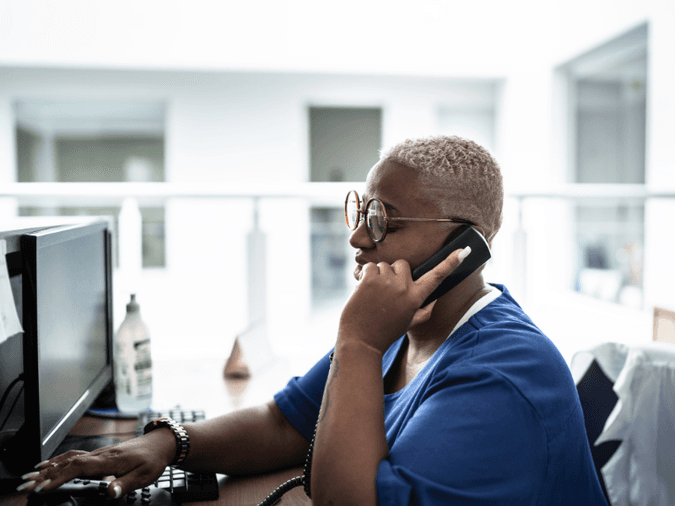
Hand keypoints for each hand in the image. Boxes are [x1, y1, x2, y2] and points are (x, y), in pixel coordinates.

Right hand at [16, 429, 175, 497]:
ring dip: (49, 467)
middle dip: (45, 474)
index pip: (78, 468)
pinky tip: (49, 465)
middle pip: (67, 463)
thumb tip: (110, 491)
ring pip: (68, 459)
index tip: (44, 487)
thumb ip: (125, 484)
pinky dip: (59, 461)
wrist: (160, 444)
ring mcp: (99, 454)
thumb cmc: (152, 459)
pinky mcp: (99, 455)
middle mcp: (100, 455)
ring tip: (30, 477)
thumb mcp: (144, 475)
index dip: (60, 478)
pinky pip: (75, 457)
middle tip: (26, 485)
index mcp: (109, 461)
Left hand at [338, 247, 468, 354]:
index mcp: (416, 298)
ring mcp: (387, 282)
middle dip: (395, 273)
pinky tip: (363, 291)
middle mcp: (404, 288)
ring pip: (384, 265)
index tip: (464, 250)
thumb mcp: (409, 323)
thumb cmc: (385, 332)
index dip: (451, 262)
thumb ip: (424, 310)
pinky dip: (365, 275)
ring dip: (378, 275)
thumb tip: (434, 298)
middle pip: (403, 264)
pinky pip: (370, 266)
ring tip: (373, 295)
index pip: (437, 276)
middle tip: (386, 291)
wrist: (361, 341)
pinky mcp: (370, 279)